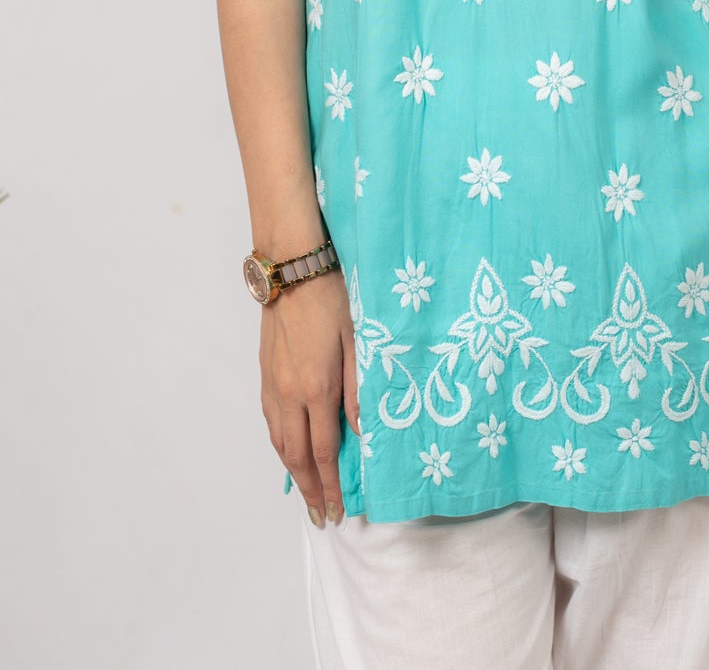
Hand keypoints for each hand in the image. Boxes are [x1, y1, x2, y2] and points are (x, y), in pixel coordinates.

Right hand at [259, 267, 359, 526]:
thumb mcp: (359, 340)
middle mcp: (290, 394)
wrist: (293, 270)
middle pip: (297, 457)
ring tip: (306, 494)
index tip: (337, 511)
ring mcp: (273, 385)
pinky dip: (280, 446)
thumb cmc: (333, 299)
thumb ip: (360, 388)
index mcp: (318, 388)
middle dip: (310, 490)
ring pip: (279, 442)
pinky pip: (271, 422)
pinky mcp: (265, 374)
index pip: (325, 452)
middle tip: (320, 517)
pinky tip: (288, 451)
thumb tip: (364, 432)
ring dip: (292, 473)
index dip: (331, 485)